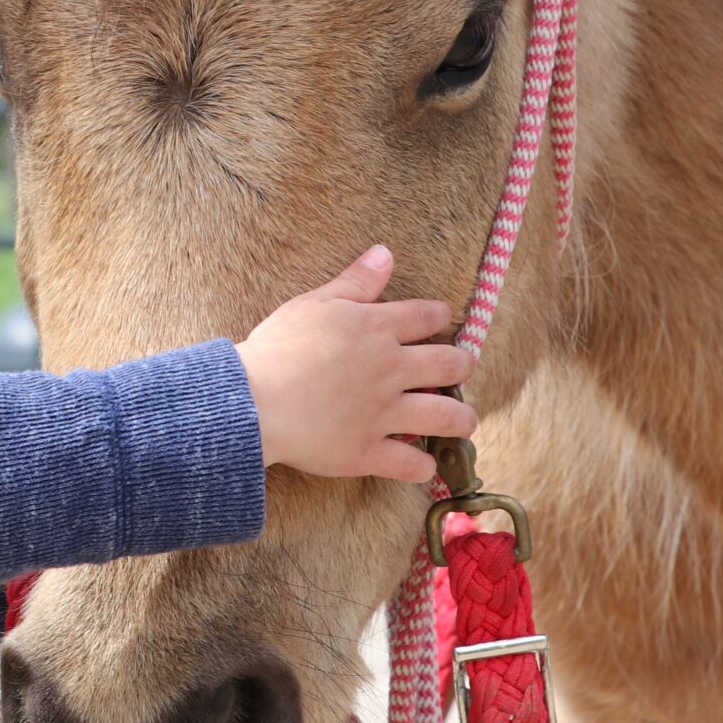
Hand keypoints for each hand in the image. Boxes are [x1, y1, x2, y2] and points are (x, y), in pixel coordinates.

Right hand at [234, 246, 478, 483]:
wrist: (257, 400)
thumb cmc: (280, 346)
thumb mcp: (315, 302)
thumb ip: (355, 281)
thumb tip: (385, 253)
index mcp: (377, 330)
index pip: (425, 316)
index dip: (440, 316)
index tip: (444, 318)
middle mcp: (391, 370)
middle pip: (448, 365)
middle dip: (462, 365)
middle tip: (463, 368)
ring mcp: (384, 413)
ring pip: (443, 416)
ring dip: (461, 418)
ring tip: (465, 421)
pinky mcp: (368, 451)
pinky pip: (409, 465)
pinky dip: (422, 469)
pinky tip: (425, 467)